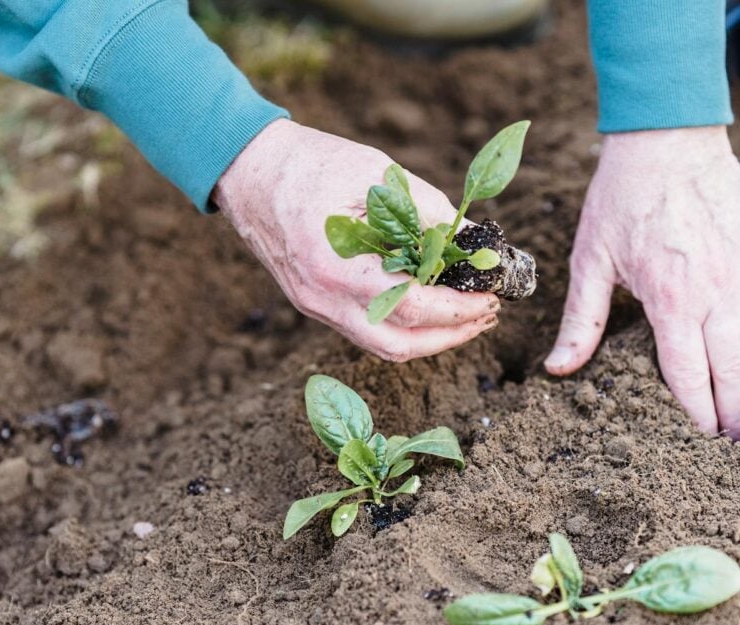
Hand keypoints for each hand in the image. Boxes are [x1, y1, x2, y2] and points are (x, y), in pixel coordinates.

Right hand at [214, 120, 498, 361]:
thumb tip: (474, 245)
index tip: (490, 297)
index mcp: (334, 265)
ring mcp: (315, 306)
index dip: (457, 310)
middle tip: (486, 314)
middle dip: (450, 336)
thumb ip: (427, 213)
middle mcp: (322, 298)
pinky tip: (430, 306)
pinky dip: (405, 325)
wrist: (249, 171)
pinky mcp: (315, 304)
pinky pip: (366, 329)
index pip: (409, 307)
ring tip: (467, 316)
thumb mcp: (376, 174)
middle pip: (397, 345)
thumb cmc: (311, 164)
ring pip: (381, 345)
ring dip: (430, 338)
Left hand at [545, 126, 739, 440]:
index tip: (702, 441)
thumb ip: (581, 321)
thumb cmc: (620, 200)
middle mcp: (717, 291)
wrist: (664, 138)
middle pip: (737, 372)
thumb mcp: (590, 262)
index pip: (690, 378)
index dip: (698, 416)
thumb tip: (558, 370)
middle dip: (737, 415)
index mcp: (669, 302)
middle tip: (737, 440)